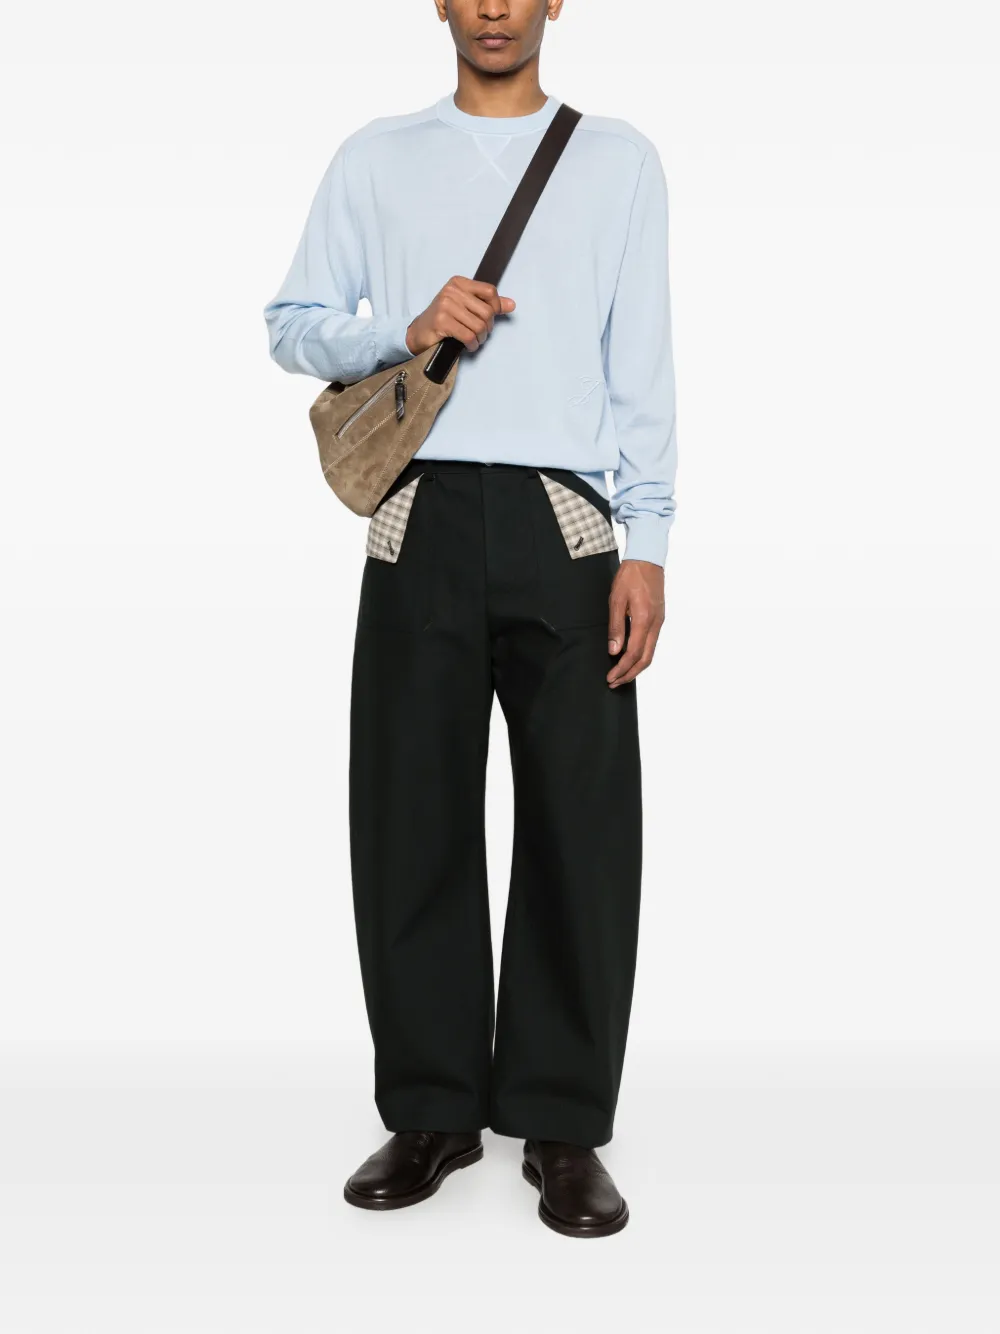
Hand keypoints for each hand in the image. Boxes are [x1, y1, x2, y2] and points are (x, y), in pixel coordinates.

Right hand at [405, 276, 515, 354]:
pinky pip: (468, 335)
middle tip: (481, 334)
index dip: (496, 307)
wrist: (420, 332)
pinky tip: (468, 345)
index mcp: (459, 283)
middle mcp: (452, 291)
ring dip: (480, 338)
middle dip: (487, 328)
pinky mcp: (442, 321)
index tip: (491, 318)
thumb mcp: (466, 307)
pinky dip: (472, 344)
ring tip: (474, 340)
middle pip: (486, 311)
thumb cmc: (444, 319)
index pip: (490, 291)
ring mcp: (445, 305)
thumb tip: (512, 304)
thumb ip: (488, 304)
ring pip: (478, 325)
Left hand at [606, 560, 665, 687]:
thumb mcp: (616, 600)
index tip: (611, 677)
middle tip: (615, 682)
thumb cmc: (630, 576)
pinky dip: (642, 655)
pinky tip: (631, 657)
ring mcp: (659, 622)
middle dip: (630, 674)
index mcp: (644, 619)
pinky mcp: (659, 618)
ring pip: (650, 652)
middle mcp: (655, 624)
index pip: (633, 653)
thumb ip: (615, 627)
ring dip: (636, 666)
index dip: (622, 669)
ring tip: (621, 673)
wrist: (648, 559)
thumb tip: (614, 650)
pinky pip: (652, 643)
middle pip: (646, 659)